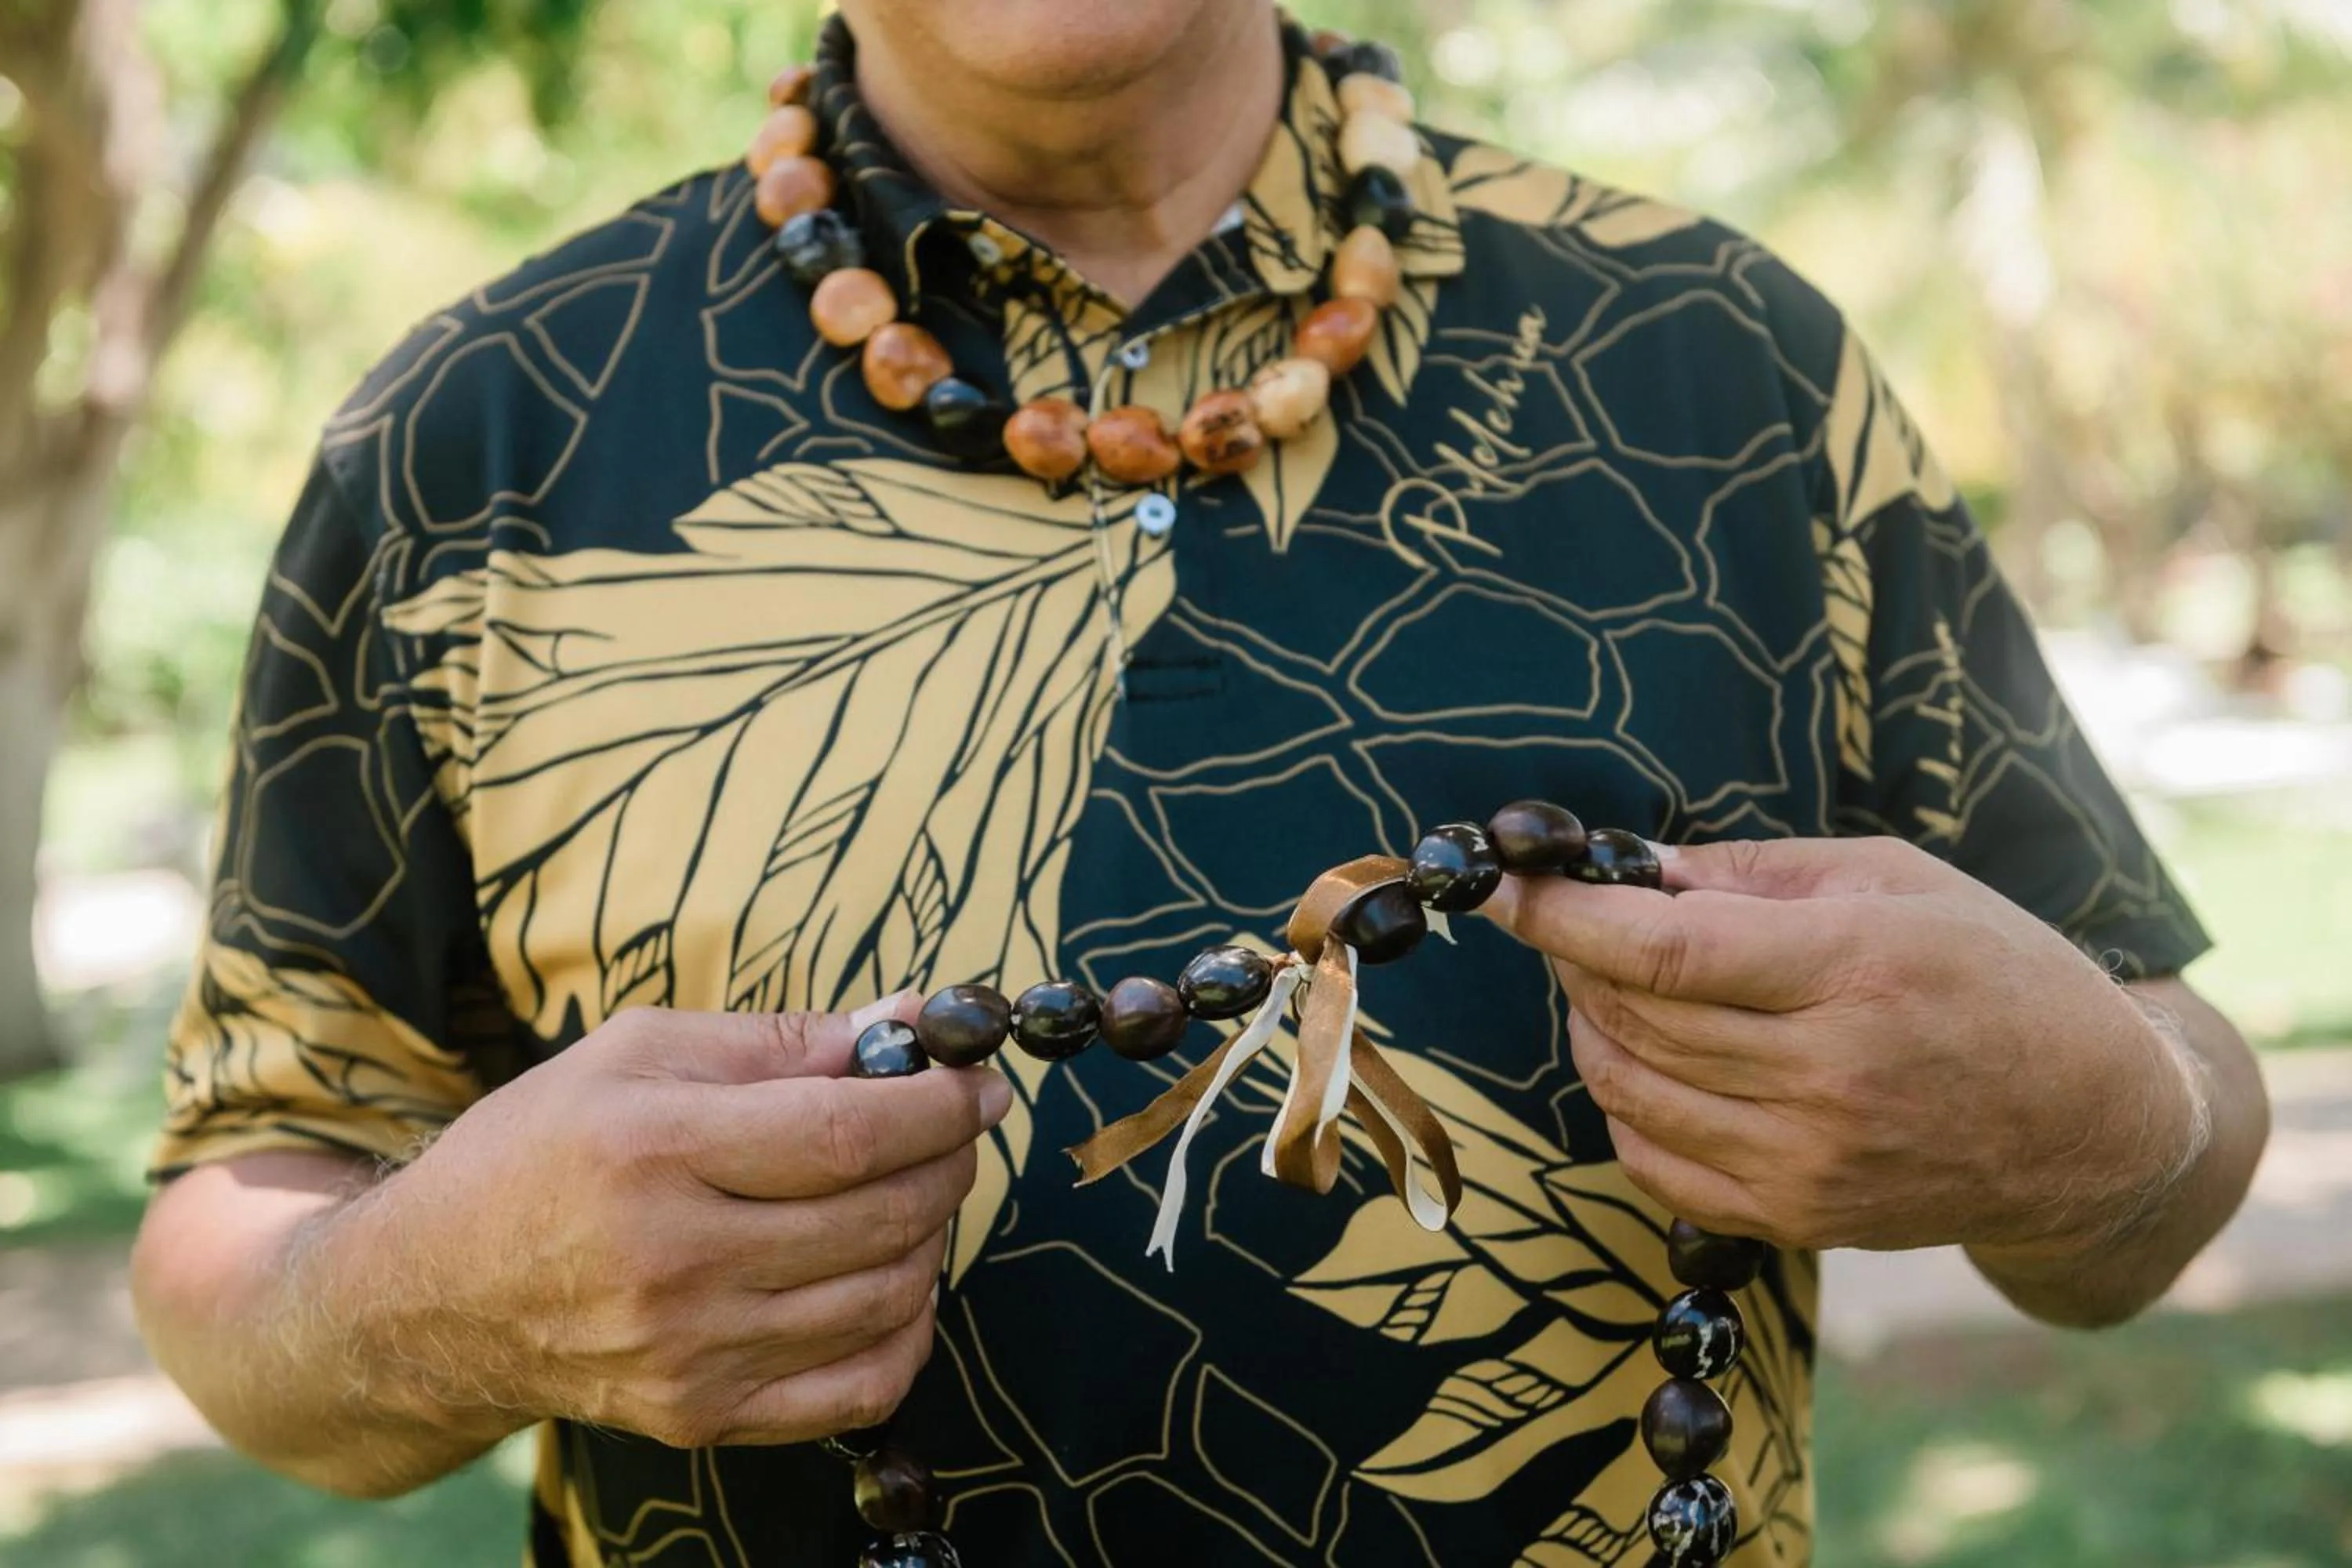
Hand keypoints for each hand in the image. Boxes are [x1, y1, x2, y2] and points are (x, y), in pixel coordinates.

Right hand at [333, 995, 1009, 1448]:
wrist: (431, 1295)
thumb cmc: (539, 1149)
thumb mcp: (637, 1054)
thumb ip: (780, 1038)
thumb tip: (908, 1018)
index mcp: (654, 1150)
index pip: (849, 1132)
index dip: (939, 1104)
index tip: (978, 1080)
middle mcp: (675, 1262)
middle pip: (880, 1215)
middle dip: (948, 1160)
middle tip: (955, 1125)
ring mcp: (691, 1353)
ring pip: (886, 1297)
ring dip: (931, 1236)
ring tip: (911, 1191)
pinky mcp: (702, 1418)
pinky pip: (861, 1388)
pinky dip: (906, 1329)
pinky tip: (891, 1278)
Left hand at [1486, 837, 2201, 1255]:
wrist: (2093, 1127)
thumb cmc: (1999, 973)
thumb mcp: (1898, 880)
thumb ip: (1759, 871)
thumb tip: (1640, 869)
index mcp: (1856, 969)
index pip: (1663, 948)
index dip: (1561, 915)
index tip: (1497, 885)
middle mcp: (1829, 1075)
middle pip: (1635, 1014)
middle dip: (1577, 958)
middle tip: (1576, 920)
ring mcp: (1812, 1160)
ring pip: (1632, 1088)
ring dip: (1593, 1027)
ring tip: (1617, 984)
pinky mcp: (1801, 1218)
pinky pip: (1656, 1165)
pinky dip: (1626, 1106)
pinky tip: (1653, 1062)